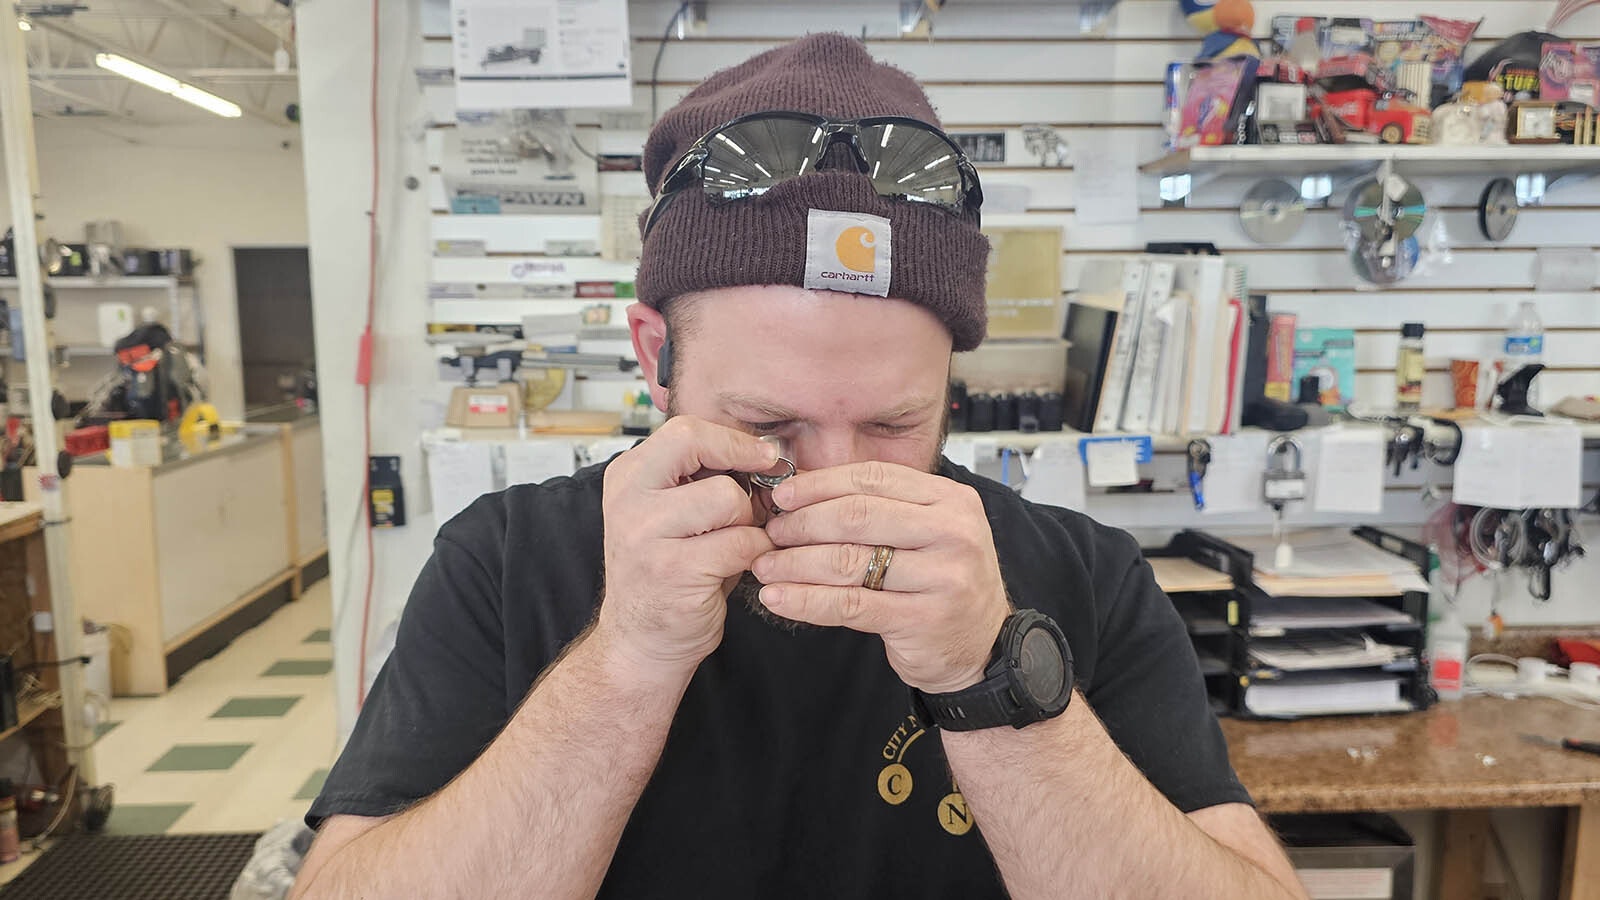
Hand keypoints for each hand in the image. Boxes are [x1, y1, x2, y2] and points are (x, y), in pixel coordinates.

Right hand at [592, 417, 779, 679]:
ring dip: (749, 519)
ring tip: (741, 539)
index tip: (762, 457)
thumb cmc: (667, 575)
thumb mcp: (672, 515)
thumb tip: (766, 453)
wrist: (641, 642)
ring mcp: (647, 536)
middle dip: (741, 465)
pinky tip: (744, 565)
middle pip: (697, 446)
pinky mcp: (675, 571)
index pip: (684, 430)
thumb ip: (705, 480)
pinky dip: (756, 552)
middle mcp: (629, 501)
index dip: (732, 440)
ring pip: (727, 497)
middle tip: (759, 489)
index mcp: (628, 478)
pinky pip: (741, 543)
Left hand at [754, 462, 1010, 693]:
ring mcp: (943, 577)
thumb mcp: (928, 533)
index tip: (782, 495)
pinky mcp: (923, 619)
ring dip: (796, 563)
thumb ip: (880, 509)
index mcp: (950, 500)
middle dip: (803, 523)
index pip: (874, 478)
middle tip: (771, 533)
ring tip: (765, 566)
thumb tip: (802, 489)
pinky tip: (778, 598)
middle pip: (858, 516)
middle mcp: (952, 532)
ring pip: (849, 561)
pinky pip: (850, 605)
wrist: (983, 647)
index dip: (821, 484)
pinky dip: (806, 601)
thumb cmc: (943, 583)